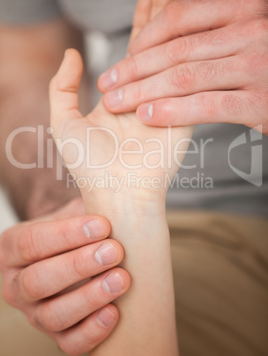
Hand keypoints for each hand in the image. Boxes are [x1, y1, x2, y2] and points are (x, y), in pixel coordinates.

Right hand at [0, 198, 129, 353]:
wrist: (77, 256)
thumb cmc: (79, 230)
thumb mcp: (74, 212)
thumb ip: (86, 201)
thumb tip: (114, 186)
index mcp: (14, 248)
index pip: (31, 243)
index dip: (66, 235)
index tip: (102, 225)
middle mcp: (17, 284)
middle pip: (38, 280)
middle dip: (78, 266)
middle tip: (113, 251)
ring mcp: (35, 314)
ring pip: (52, 315)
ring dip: (88, 298)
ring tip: (121, 279)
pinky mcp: (56, 336)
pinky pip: (68, 343)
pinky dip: (91, 331)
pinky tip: (114, 313)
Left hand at [49, 0, 192, 211]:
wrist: (118, 192)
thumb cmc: (88, 165)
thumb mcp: (63, 121)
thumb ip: (63, 86)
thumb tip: (73, 53)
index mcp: (120, 92)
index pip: (134, 47)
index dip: (141, 20)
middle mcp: (145, 91)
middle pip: (157, 42)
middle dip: (163, 10)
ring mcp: (166, 99)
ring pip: (175, 51)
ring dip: (181, 21)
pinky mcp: (184, 110)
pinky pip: (188, 74)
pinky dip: (193, 48)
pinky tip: (199, 25)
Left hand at [98, 0, 267, 134]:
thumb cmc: (265, 65)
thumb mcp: (243, 34)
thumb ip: (208, 29)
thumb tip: (163, 23)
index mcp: (243, 10)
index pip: (179, 19)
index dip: (144, 38)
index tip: (124, 56)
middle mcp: (249, 33)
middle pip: (176, 50)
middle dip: (134, 69)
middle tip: (107, 83)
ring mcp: (255, 67)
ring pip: (185, 77)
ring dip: (144, 90)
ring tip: (116, 101)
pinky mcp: (257, 102)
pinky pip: (207, 105)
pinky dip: (174, 110)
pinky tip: (148, 116)